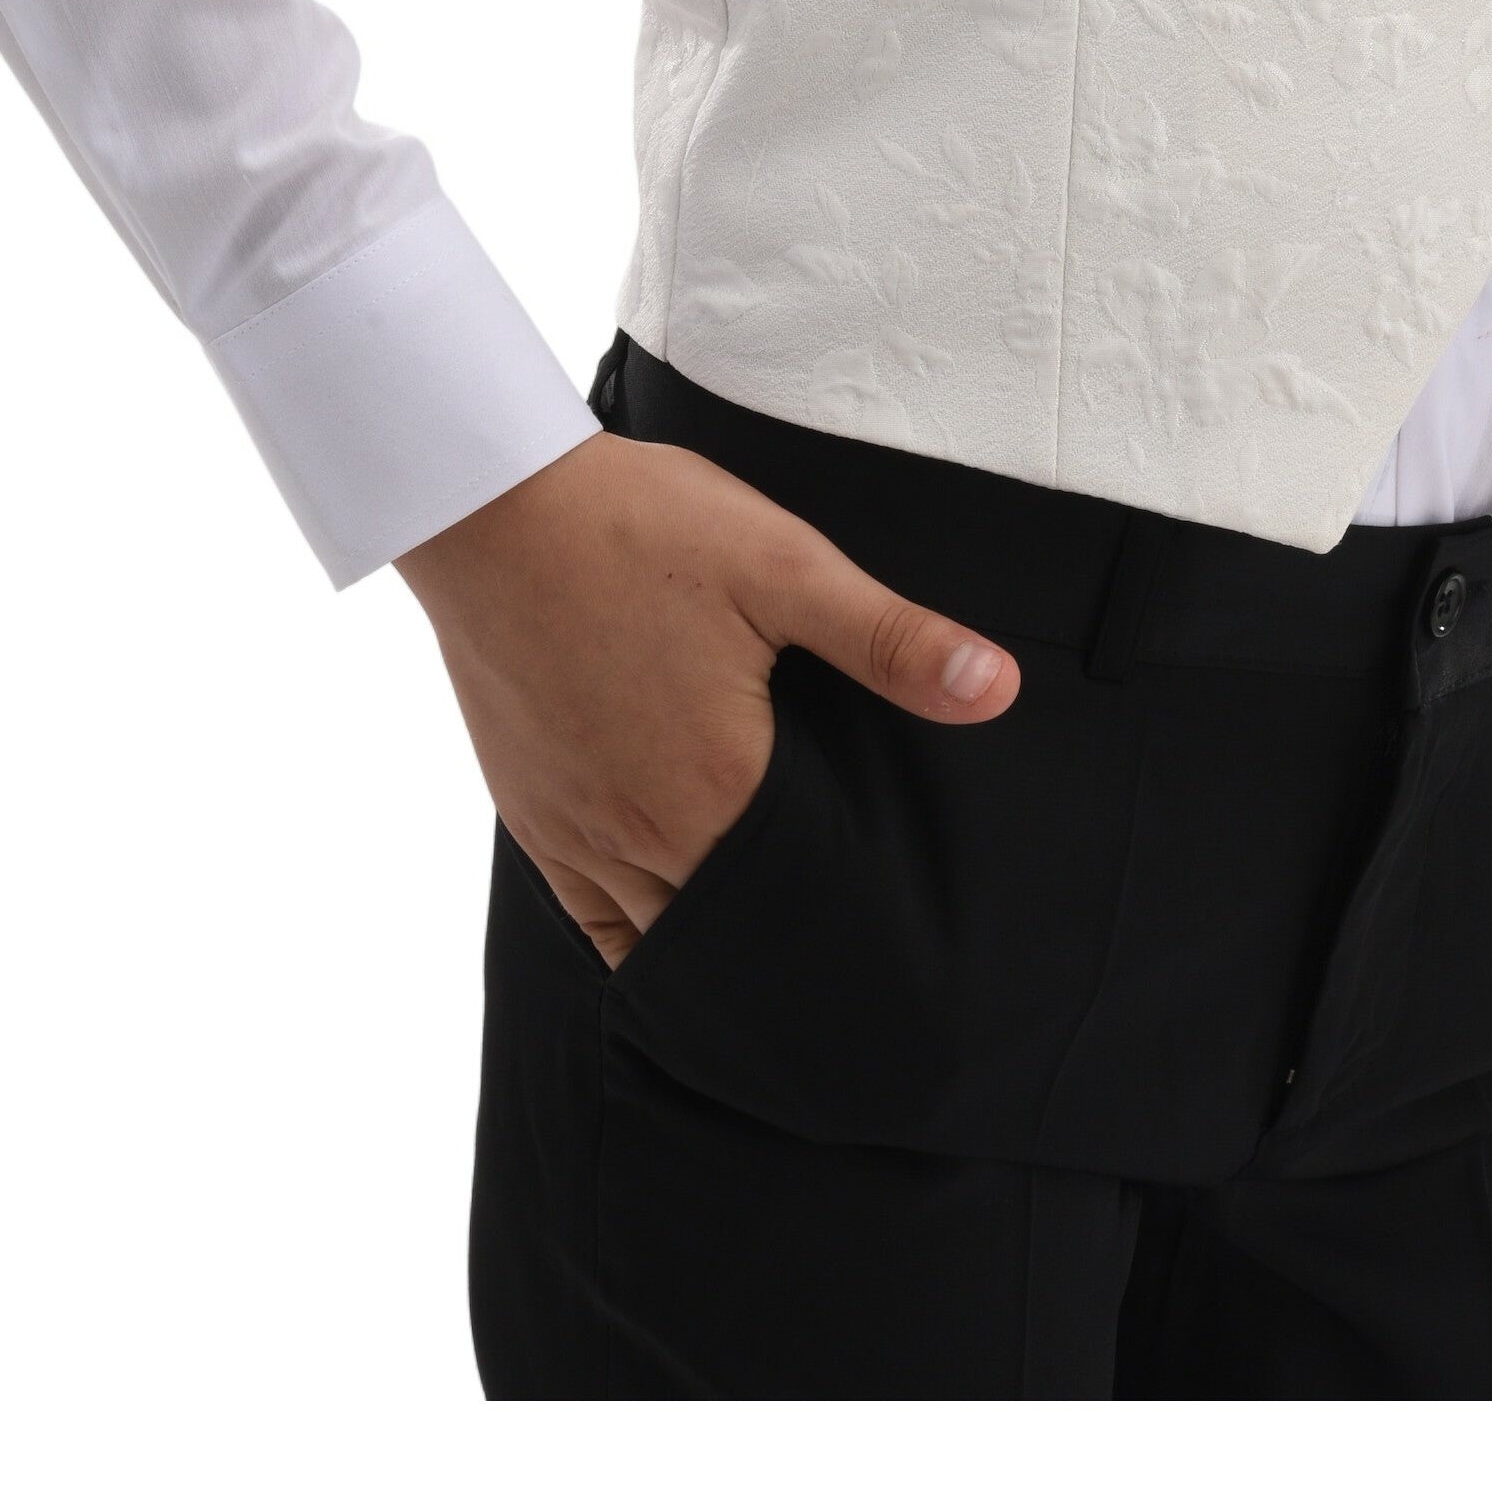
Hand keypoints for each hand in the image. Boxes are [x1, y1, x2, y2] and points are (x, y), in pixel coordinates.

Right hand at [397, 432, 1021, 959]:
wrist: (494, 504)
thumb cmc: (639, 525)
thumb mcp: (784, 565)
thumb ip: (890, 638)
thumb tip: (997, 690)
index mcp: (715, 785)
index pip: (801, 905)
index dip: (849, 936)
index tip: (892, 970)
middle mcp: (640, 831)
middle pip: (730, 937)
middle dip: (787, 960)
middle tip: (846, 987)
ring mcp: (576, 829)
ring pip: (656, 940)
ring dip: (715, 957)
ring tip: (774, 970)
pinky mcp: (532, 810)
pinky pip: (590, 915)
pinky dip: (636, 940)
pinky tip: (674, 938)